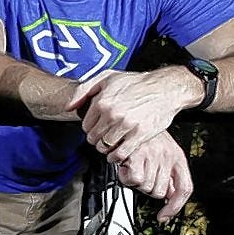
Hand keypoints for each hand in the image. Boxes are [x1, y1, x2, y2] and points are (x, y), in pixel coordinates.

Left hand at [67, 68, 191, 162]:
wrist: (165, 88)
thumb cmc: (136, 82)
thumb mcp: (106, 77)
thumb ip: (83, 90)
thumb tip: (68, 107)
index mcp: (102, 101)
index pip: (86, 126)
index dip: (91, 128)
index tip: (97, 127)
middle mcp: (112, 114)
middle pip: (93, 138)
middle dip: (97, 139)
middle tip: (104, 136)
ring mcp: (126, 125)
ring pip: (105, 147)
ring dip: (106, 148)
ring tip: (111, 143)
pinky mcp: (139, 135)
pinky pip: (120, 154)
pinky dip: (116, 157)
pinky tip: (118, 152)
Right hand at [114, 130, 192, 222]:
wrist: (131, 114)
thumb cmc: (145, 135)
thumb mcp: (164, 152)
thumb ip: (168, 174)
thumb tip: (169, 197)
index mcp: (177, 157)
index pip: (184, 188)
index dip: (175, 206)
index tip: (164, 216)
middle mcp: (167, 157)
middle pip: (159, 192)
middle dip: (148, 187)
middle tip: (141, 172)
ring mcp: (153, 156)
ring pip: (145, 187)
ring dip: (135, 181)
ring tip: (133, 165)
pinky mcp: (138, 156)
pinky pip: (133, 180)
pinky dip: (126, 176)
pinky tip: (125, 165)